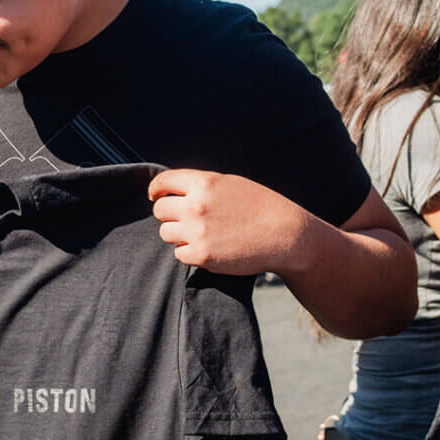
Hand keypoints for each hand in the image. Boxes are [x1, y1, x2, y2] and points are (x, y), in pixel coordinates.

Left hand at [148, 168, 312, 275]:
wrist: (284, 235)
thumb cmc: (260, 206)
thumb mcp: (230, 184)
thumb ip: (200, 186)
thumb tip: (173, 191)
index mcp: (203, 184)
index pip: (163, 182)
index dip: (156, 189)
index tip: (155, 195)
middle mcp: (196, 206)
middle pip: (160, 210)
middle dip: (169, 214)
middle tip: (184, 218)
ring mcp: (197, 232)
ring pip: (166, 233)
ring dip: (178, 233)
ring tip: (199, 233)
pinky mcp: (202, 256)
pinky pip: (179, 253)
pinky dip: (189, 252)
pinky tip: (207, 247)